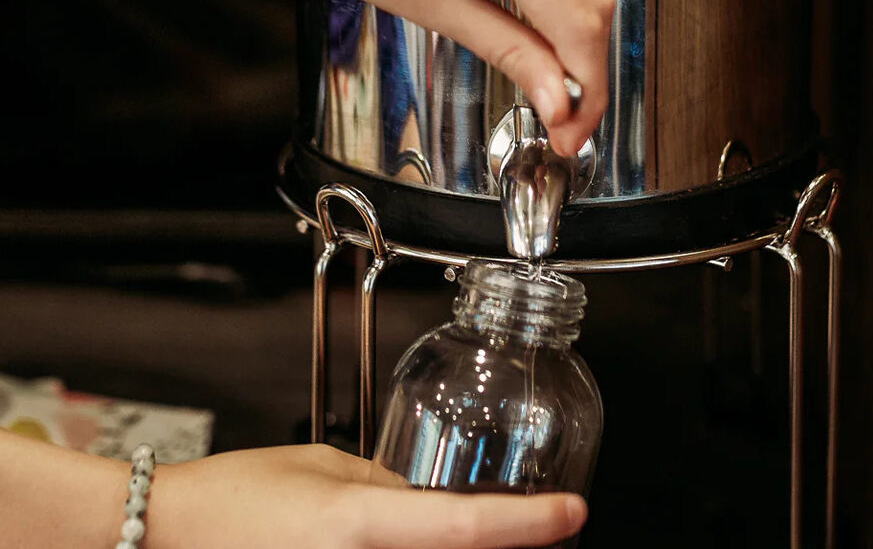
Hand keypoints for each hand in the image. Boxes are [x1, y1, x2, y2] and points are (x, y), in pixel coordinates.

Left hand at [119, 0, 614, 156]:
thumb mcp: (437, 10)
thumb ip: (512, 54)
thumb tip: (559, 102)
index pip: (576, 20)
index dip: (584, 86)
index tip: (573, 128)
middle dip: (587, 65)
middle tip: (566, 118)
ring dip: (581, 31)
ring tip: (555, 83)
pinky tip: (547, 31)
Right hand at [148, 443, 586, 548]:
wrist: (167, 536)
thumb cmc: (233, 498)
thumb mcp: (321, 467)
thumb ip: (384, 486)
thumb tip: (428, 505)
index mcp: (357, 524)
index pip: (463, 525)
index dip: (528, 524)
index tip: (571, 514)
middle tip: (540, 532)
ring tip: (489, 537)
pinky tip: (425, 546)